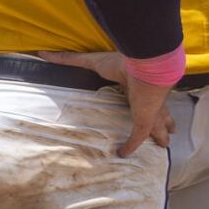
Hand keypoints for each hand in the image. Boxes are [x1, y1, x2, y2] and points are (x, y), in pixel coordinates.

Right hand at [38, 50, 174, 156]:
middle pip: (161, 114)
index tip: (146, 104)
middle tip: (166, 132)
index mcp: (140, 85)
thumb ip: (69, 59)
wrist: (145, 65)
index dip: (148, 102)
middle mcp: (149, 100)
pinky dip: (131, 146)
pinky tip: (124, 154)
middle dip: (164, 123)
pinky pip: (138, 138)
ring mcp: (149, 112)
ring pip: (158, 129)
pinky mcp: (145, 121)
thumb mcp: (92, 60)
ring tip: (162, 145)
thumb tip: (42, 53)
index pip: (146, 97)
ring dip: (160, 137)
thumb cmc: (123, 61)